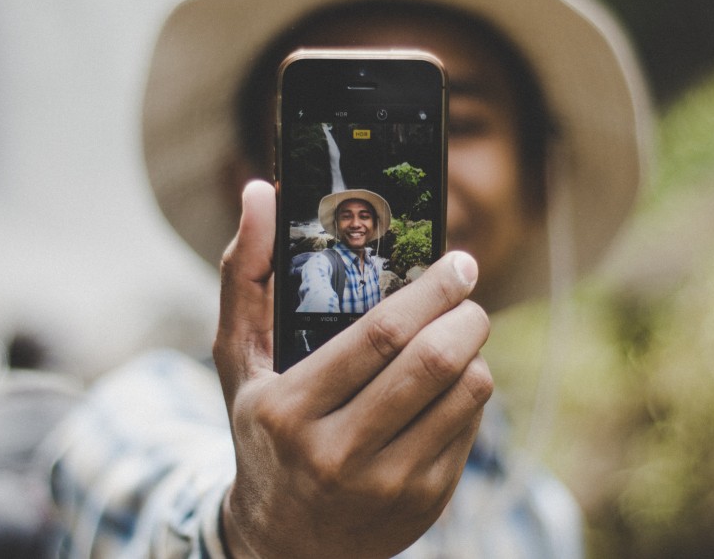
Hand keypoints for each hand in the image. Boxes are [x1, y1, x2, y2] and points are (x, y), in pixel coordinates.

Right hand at [213, 180, 492, 558]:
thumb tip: (259, 190)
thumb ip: (244, 274)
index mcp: (288, 411)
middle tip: (470, 290)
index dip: (430, 291)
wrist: (282, 543)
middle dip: (465, 314)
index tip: (457, 262)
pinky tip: (449, 383)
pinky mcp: (424, 502)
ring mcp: (386, 486)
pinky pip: (471, 427)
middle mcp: (336, 455)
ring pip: (464, 394)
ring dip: (475, 351)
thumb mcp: (238, 361)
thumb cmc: (263, 432)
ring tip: (460, 332)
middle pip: (431, 364)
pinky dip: (470, 393)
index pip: (378, 338)